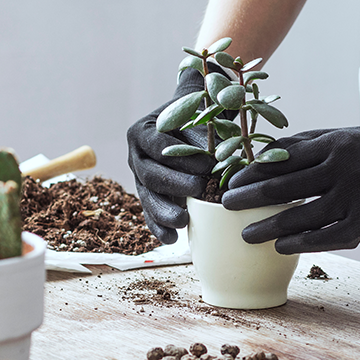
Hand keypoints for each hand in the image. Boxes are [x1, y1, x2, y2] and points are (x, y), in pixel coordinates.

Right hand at [127, 68, 214, 243]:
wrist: (188, 123)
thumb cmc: (197, 120)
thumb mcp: (200, 122)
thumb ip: (206, 141)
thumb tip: (224, 165)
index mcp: (142, 132)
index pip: (158, 145)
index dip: (182, 157)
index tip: (208, 165)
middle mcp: (136, 156)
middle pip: (150, 174)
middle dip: (174, 184)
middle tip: (198, 189)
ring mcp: (139, 178)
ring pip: (147, 197)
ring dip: (164, 211)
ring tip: (182, 221)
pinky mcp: (147, 195)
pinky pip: (149, 213)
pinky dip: (159, 227)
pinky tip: (172, 239)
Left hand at [221, 99, 359, 253]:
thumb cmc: (358, 149)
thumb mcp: (329, 137)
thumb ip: (295, 148)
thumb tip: (254, 162)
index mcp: (331, 144)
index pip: (281, 161)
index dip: (252, 174)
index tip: (231, 185)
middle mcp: (344, 169)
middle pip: (286, 189)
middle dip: (251, 200)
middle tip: (227, 208)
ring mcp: (358, 197)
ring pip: (304, 217)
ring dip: (270, 228)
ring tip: (248, 235)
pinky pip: (329, 237)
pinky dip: (302, 244)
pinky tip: (281, 247)